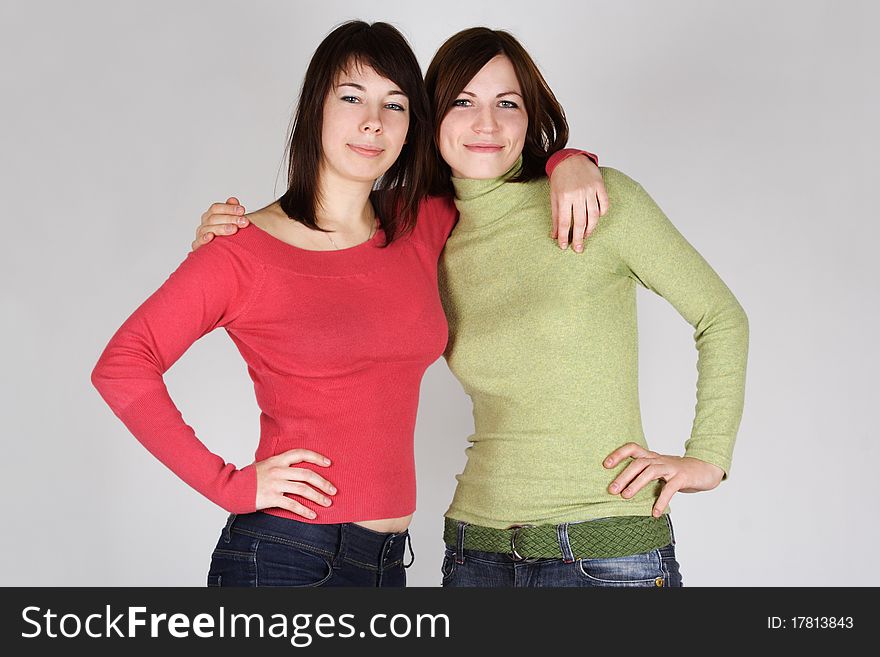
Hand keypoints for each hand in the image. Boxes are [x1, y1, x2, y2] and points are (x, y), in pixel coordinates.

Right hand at [191, 197, 248, 251]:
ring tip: (235, 229)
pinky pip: (197, 242)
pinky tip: (211, 236)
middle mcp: (204, 223)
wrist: (226, 250)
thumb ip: (232, 210)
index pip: (216, 208)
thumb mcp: (233, 220)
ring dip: (222, 228)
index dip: (229, 208)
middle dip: (230, 219)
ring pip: (208, 229)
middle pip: (214, 218)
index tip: (242, 210)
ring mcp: (201, 234)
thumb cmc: (231, 232)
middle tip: (244, 221)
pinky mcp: (198, 246)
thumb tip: (233, 200)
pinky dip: (203, 238)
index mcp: (211, 215)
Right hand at [254, 449, 336, 519]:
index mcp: (277, 460)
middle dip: (323, 482)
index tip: (328, 463)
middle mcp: (278, 470)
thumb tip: (295, 468)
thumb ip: (279, 465)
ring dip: (318, 497)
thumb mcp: (264, 465)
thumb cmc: (248, 478)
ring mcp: (275, 484)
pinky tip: (313, 515)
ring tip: (327, 503)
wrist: (230, 488)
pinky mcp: (271, 498)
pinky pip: (293, 505)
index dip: (316, 457)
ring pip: (303, 489)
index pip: (301, 453)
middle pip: (307, 474)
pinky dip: (305, 510)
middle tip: (333, 490)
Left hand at [549, 154, 608, 252]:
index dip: (564, 236)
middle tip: (578, 249)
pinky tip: (596, 219)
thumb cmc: (560, 178)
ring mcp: (590, 190)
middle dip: (579, 238)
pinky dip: (602, 214)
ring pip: (594, 215)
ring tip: (586, 235)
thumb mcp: (554, 196)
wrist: (570, 159)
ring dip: (590, 229)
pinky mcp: (600, 186)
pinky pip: (604, 204)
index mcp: (564, 197)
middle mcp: (578, 194)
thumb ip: (555, 216)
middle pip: (580, 222)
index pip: (565, 222)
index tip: (564, 246)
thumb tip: (555, 235)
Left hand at [603, 442, 723, 517]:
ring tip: (626, 497)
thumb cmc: (677, 473)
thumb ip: (643, 475)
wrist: (705, 470)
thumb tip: (621, 489)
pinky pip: (670, 489)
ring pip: (651, 472)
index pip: (632, 448)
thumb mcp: (658, 470)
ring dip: (636, 484)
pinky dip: (661, 501)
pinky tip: (655, 513)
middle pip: (638, 463)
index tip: (605, 465)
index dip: (618, 454)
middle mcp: (659, 460)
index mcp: (652, 457)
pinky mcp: (682, 478)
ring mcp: (671, 467)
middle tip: (611, 490)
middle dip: (623, 475)